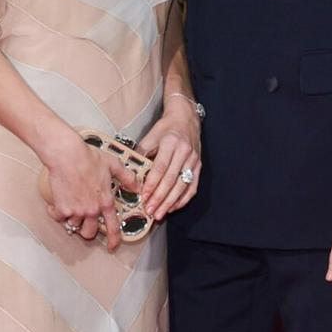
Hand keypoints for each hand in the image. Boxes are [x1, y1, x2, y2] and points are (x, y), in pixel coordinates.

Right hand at [43, 136, 140, 252]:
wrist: (67, 155)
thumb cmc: (87, 157)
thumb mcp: (113, 165)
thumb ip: (126, 177)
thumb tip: (136, 186)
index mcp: (105, 202)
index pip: (112, 227)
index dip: (113, 240)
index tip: (111, 246)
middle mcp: (91, 210)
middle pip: (89, 232)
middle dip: (87, 230)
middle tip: (84, 223)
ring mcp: (76, 211)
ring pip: (73, 225)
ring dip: (72, 219)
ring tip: (70, 206)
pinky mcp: (61, 209)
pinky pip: (58, 217)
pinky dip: (56, 213)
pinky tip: (57, 204)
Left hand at [138, 101, 200, 220]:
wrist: (185, 118)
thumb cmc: (166, 128)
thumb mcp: (150, 136)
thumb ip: (142, 154)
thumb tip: (132, 173)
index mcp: (171, 143)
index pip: (160, 168)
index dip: (152, 184)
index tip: (144, 197)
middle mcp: (184, 152)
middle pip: (171, 180)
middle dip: (160, 198)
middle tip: (150, 211)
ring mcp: (194, 160)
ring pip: (182, 186)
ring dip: (170, 202)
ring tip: (160, 213)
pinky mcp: (199, 166)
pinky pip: (192, 186)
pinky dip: (183, 199)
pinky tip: (173, 207)